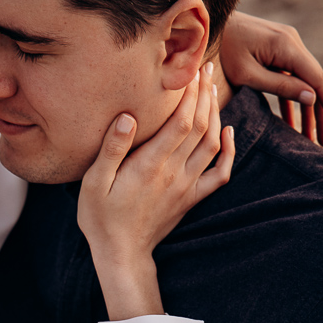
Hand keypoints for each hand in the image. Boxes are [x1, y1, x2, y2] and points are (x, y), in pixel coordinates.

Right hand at [78, 63, 233, 319]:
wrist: (122, 255)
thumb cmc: (101, 218)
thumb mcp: (93, 183)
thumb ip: (112, 149)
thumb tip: (128, 116)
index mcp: (150, 165)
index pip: (180, 121)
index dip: (189, 93)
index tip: (191, 68)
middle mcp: (174, 173)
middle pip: (200, 126)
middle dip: (205, 94)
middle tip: (205, 67)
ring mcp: (186, 186)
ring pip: (212, 144)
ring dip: (216, 114)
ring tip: (212, 90)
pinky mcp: (190, 198)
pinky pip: (219, 174)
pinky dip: (229, 152)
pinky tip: (229, 134)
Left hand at [220, 11, 322, 147]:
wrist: (208, 24)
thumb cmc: (221, 49)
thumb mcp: (247, 74)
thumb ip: (280, 86)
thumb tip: (312, 99)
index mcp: (287, 46)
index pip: (318, 81)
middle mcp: (292, 42)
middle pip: (315, 83)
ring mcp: (286, 45)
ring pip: (304, 82)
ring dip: (308, 111)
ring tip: (311, 139)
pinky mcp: (277, 51)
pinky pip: (291, 78)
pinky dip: (293, 100)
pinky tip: (294, 124)